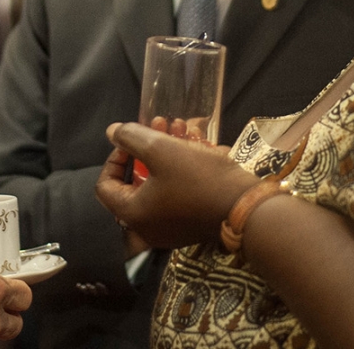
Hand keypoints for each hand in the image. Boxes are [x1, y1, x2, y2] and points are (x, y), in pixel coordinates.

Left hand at [94, 122, 256, 248]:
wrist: (248, 209)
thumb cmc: (199, 179)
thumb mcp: (161, 150)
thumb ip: (131, 137)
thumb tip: (112, 132)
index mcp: (133, 214)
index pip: (106, 185)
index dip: (114, 157)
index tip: (132, 139)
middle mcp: (147, 227)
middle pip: (135, 181)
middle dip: (147, 148)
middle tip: (160, 125)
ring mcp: (171, 228)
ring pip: (159, 183)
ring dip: (167, 153)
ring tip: (183, 128)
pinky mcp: (191, 223)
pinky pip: (177, 192)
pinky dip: (181, 170)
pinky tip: (198, 146)